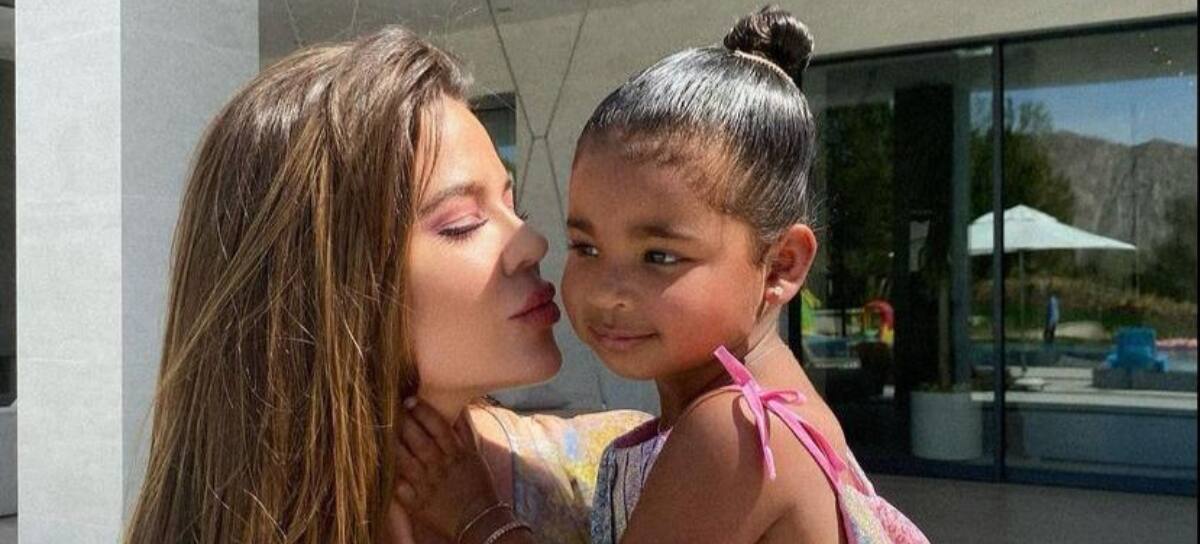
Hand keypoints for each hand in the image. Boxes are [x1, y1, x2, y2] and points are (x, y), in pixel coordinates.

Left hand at [393, 398, 504, 539]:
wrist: (479, 520)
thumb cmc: (478, 484)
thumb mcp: (475, 455)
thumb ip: (465, 431)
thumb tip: (458, 407)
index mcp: (456, 453)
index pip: (438, 426)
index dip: (422, 411)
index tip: (409, 400)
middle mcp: (440, 467)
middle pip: (418, 440)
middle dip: (403, 422)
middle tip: (390, 408)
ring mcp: (426, 485)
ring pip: (404, 461)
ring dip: (392, 444)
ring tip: (381, 431)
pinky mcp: (416, 503)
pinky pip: (398, 487)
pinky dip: (389, 476)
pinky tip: (378, 463)